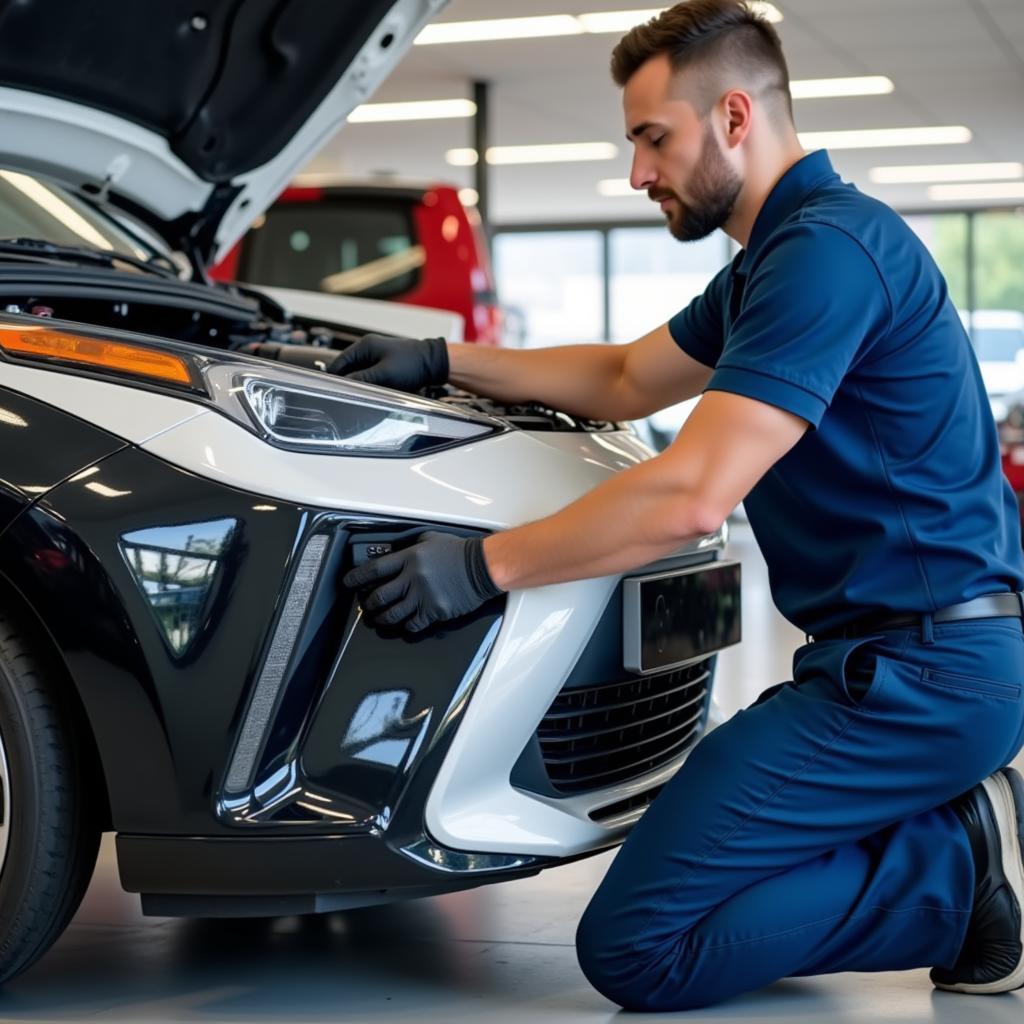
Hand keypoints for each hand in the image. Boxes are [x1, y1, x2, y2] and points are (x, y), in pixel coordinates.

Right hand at [328, 332, 448, 392]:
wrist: (435, 362)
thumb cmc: (413, 364)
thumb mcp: (384, 374)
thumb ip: (361, 379)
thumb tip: (343, 385)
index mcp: (365, 346)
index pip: (339, 363)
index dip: (334, 377)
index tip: (331, 391)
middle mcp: (369, 349)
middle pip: (348, 369)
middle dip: (347, 382)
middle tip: (347, 396)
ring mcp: (377, 356)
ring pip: (359, 373)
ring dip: (359, 384)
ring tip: (361, 395)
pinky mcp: (385, 364)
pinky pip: (370, 375)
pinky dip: (369, 383)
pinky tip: (373, 391)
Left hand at [343, 532, 502, 631]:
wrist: (482, 568)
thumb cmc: (459, 552)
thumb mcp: (431, 540)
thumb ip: (411, 546)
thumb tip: (396, 551)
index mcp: (410, 558)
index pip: (375, 569)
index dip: (357, 577)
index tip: (349, 582)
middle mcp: (413, 578)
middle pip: (379, 596)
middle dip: (368, 603)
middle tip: (366, 605)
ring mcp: (423, 597)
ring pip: (392, 614)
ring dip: (382, 618)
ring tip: (378, 619)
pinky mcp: (434, 611)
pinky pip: (413, 624)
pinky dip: (405, 626)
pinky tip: (404, 624)